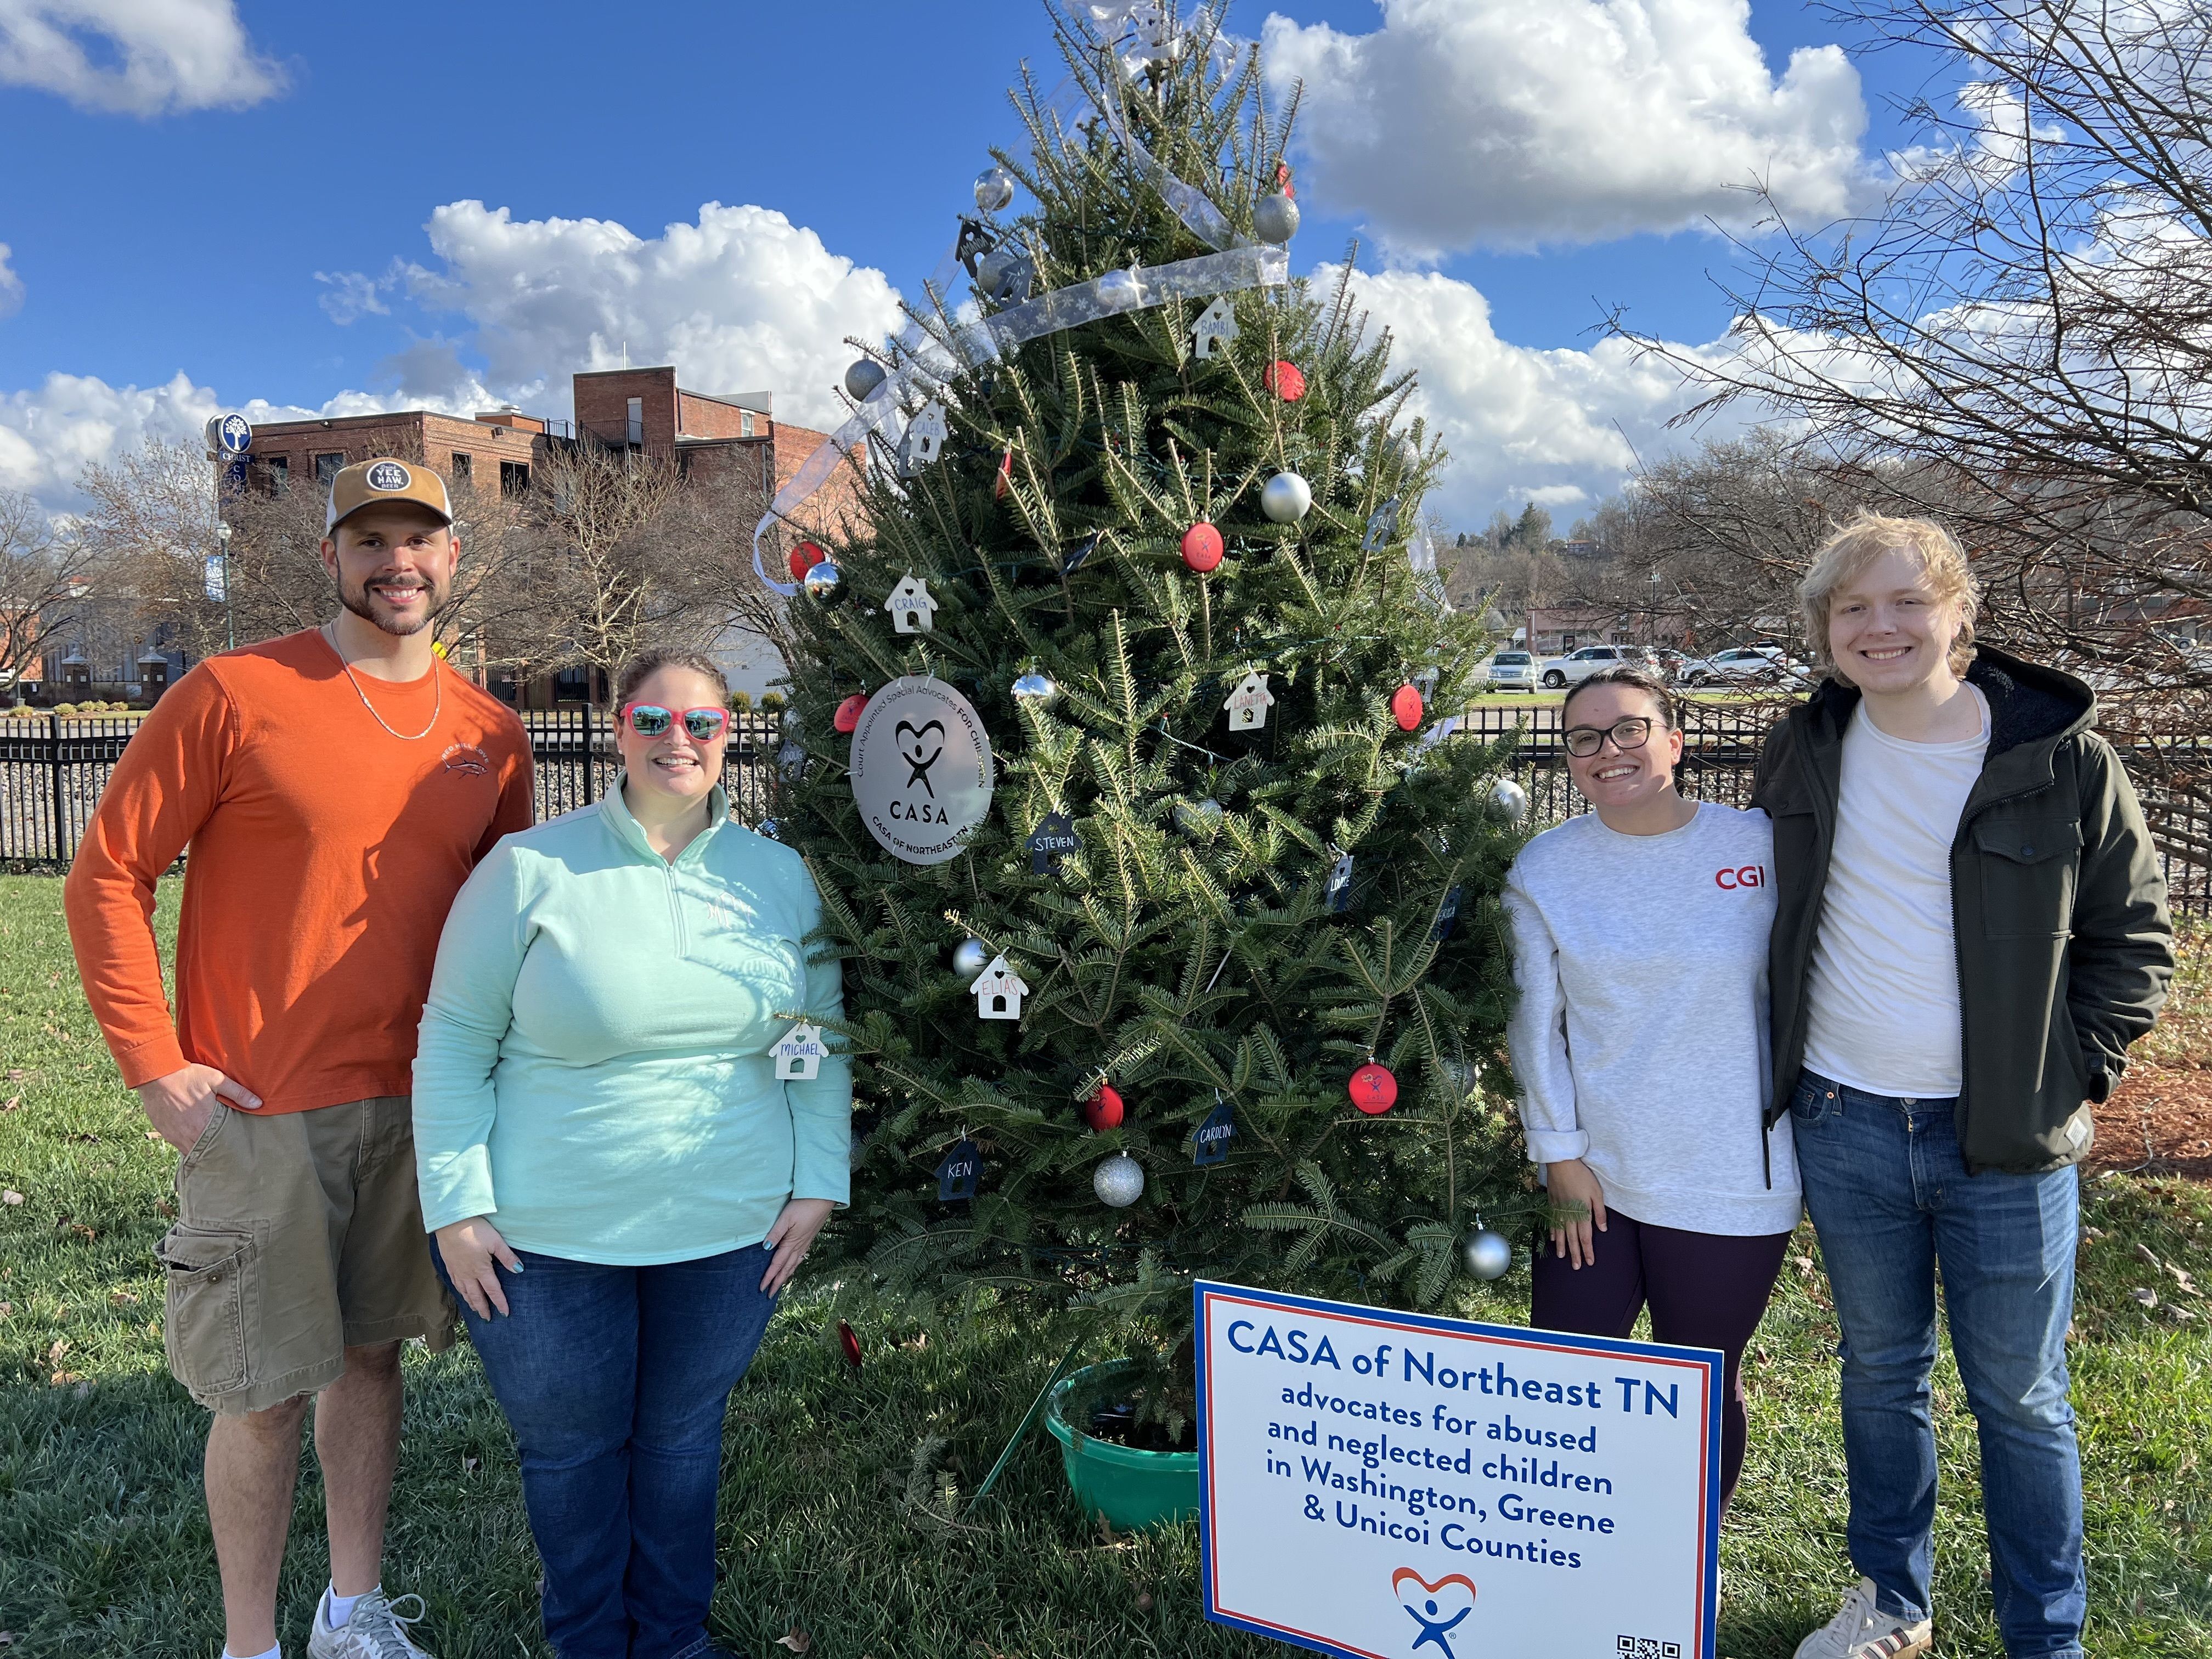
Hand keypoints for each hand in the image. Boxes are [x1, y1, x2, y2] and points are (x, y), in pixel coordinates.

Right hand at [138, 1063, 260, 1153]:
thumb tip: (258, 1104)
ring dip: (199, 1148)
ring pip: (189, 1149)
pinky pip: (177, 1143)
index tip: (235, 1151)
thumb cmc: (188, 1076)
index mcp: (203, 1124)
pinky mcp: (163, 1131)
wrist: (155, 1075)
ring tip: (210, 1144)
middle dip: (214, 1151)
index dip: (227, 1150)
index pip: (218, 1146)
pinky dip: (186, 1142)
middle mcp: (187, 1134)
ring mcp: (173, 1135)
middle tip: (224, 1151)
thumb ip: (238, 1093)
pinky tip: (193, 1136)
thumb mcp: (216, 1080)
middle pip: (204, 1151)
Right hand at [436, 1217, 521, 1318]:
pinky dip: (460, 1292)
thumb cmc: (475, 1229)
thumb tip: (519, 1270)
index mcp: (481, 1269)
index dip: (499, 1302)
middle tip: (487, 1319)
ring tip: (475, 1310)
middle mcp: (468, 1274)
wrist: (450, 1222)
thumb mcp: (495, 1241)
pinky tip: (461, 1292)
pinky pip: (455, 1283)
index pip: (493, 1290)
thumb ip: (507, 1257)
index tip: (505, 1313)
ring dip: (471, 1302)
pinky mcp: (449, 1265)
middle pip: (476, 1296)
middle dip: (483, 1308)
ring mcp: (457, 1270)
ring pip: (464, 1291)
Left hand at [761, 1198, 834, 1294]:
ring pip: (794, 1265)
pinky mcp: (809, 1239)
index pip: (777, 1264)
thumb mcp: (786, 1217)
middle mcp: (799, 1247)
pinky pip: (800, 1258)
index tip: (762, 1288)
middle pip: (786, 1269)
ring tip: (780, 1284)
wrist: (823, 1199)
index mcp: (791, 1243)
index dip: (769, 1277)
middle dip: (777, 1282)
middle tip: (769, 1294)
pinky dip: (794, 1266)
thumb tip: (765, 1248)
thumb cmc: (803, 1206)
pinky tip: (793, 1266)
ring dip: (786, 1276)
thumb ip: (775, 1233)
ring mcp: (805, 1244)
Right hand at [1545, 1159, 1607, 1269]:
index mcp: (1583, 1213)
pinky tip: (1554, 1239)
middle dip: (1575, 1253)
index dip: (1588, 1251)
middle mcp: (1570, 1215)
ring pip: (1561, 1233)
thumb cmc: (1582, 1176)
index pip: (1585, 1237)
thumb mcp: (1597, 1192)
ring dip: (1562, 1246)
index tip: (1590, 1262)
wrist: (1561, 1163)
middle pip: (1573, 1238)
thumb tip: (1602, 1229)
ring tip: (1562, 1257)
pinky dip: (1553, 1232)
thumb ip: (1600, 1212)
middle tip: (1576, 1267)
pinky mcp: (1552, 1204)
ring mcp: (1559, 1210)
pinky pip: (1552, 1222)